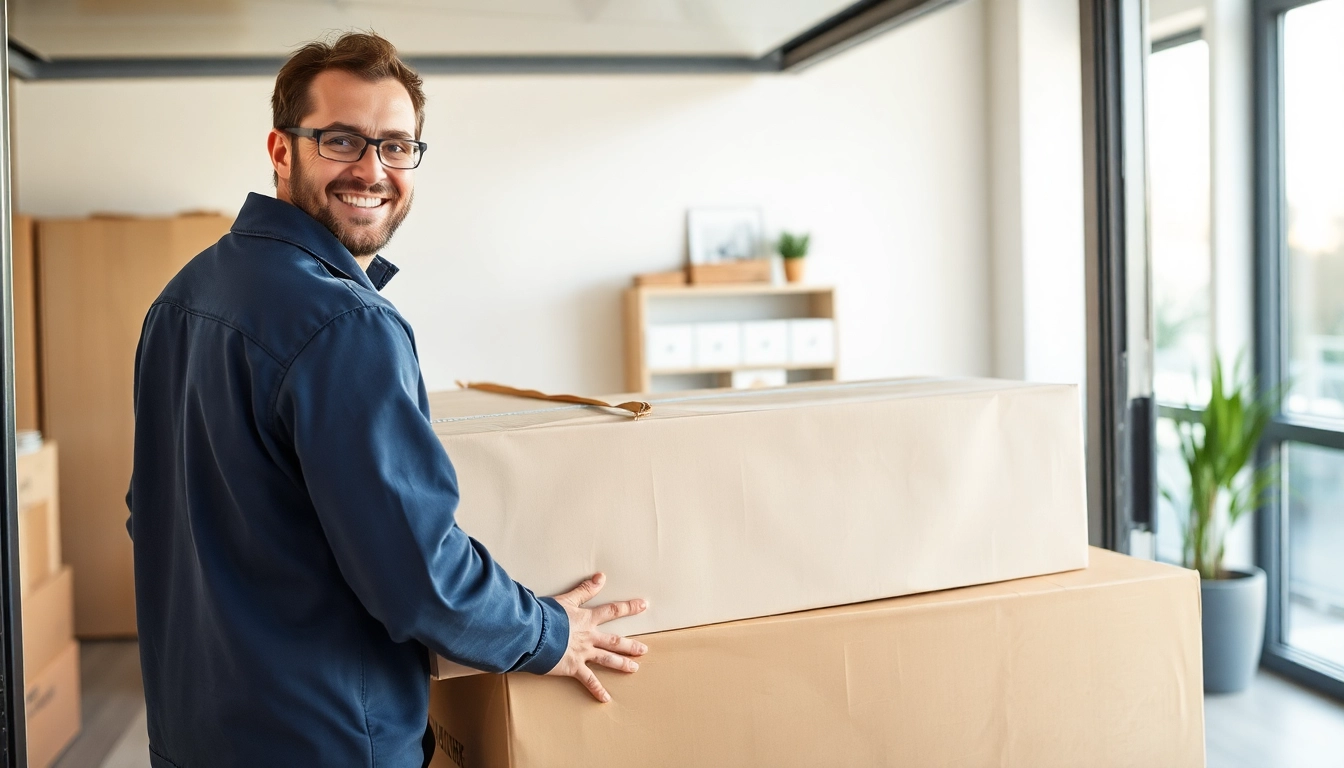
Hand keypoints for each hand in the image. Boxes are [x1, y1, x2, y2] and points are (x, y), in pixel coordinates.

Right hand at [546, 573, 648, 702]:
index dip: (629, 607)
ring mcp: (583, 653)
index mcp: (587, 619)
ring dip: (622, 664)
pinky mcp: (573, 666)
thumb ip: (585, 589)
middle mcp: (589, 636)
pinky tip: (606, 698)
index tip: (643, 605)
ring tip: (634, 669)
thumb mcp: (566, 598)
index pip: (612, 611)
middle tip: (644, 650)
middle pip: (614, 640)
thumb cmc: (545, 614)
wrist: (533, 633)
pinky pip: (588, 680)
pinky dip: (597, 690)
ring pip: (607, 659)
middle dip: (630, 645)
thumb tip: (601, 576)